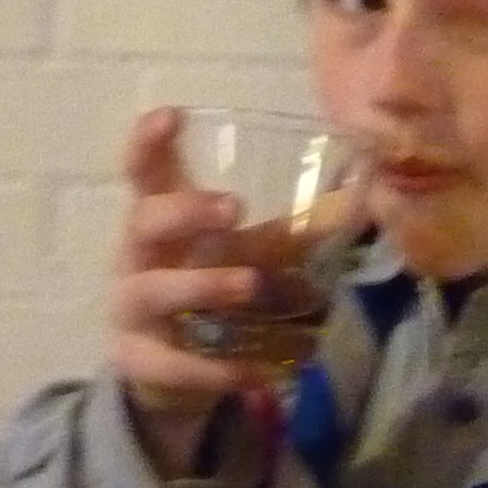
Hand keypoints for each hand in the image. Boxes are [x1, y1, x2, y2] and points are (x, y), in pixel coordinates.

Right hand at [108, 108, 265, 472]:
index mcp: (157, 221)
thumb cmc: (205, 293)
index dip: (148, 142)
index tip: (172, 114)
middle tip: (233, 207)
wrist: (168, 373)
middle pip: (142, 221)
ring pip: (152, 291)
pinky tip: (256, 372)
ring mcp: (130, 311)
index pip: (142, 172)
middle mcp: (136, 258)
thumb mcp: (237, 257)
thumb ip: (283, 236)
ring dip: (202, 285)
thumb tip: (356, 206)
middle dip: (185, 211)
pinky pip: (172, 365)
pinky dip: (214, 369)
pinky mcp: (138, 362)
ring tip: (252, 284)